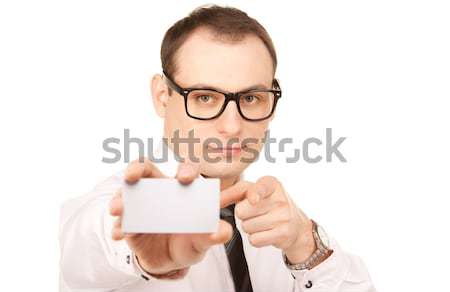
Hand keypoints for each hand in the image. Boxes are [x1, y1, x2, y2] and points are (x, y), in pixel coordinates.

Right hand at [109, 158, 232, 277]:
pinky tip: (120, 234)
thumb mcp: (203, 241)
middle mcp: (159, 190)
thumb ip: (214, 235)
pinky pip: (120, 220)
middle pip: (144, 168)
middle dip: (135, 168)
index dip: (185, 169)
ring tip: (117, 210)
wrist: (171, 263)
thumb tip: (224, 231)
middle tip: (131, 176)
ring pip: (126, 192)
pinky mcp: (128, 222)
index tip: (185, 178)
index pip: (184, 170)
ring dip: (120, 199)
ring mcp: (140, 204)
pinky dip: (119, 226)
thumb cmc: (191, 242)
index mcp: (182, 189)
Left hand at [221, 176, 316, 263]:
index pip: (260, 187)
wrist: (296, 225)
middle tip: (254, 213)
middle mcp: (280, 198)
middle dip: (242, 215)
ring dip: (248, 227)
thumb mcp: (255, 191)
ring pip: (246, 227)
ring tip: (261, 222)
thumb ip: (235, 192)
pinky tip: (265, 232)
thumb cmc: (268, 205)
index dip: (254, 194)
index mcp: (271, 183)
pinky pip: (254, 239)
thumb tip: (215, 199)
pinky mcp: (284, 233)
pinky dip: (255, 239)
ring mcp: (284, 216)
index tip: (253, 200)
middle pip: (241, 211)